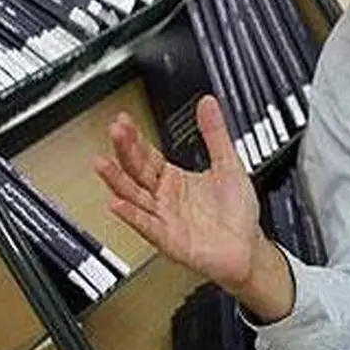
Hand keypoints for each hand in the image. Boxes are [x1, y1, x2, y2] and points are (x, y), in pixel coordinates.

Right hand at [94, 95, 271, 292]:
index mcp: (174, 180)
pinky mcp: (169, 239)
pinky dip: (131, 215)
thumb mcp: (228, 163)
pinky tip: (117, 203)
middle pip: (136, 171)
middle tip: (114, 130)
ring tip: (101, 163)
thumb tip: (208, 103)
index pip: (146, 155)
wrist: (248, 246)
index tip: (122, 119)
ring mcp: (164, 218)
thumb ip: (215, 133)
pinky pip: (147, 226)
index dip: (134, 138)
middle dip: (124, 150)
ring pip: (134, 196)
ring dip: (117, 180)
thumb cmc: (236, 211)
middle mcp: (164, 198)